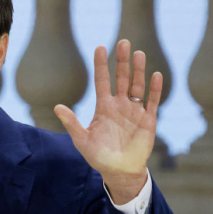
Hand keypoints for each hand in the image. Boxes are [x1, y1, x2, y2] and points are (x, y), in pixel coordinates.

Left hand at [54, 40, 162, 203]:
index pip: (102, 81)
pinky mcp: (148, 120)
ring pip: (138, 86)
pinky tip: (156, 75)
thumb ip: (72, 123)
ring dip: (139, 70)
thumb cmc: (99, 157)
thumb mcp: (82, 140)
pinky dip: (154, 89)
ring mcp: (134, 111)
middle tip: (123, 41)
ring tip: (138, 53)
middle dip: (122, 61)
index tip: (100, 47)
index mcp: (103, 107)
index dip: (101, 65)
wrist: (119, 172)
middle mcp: (120, 105)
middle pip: (122, 78)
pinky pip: (152, 102)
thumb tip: (57, 107)